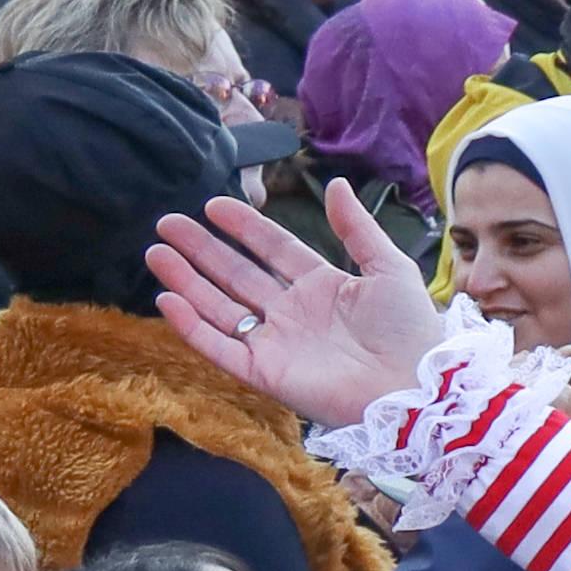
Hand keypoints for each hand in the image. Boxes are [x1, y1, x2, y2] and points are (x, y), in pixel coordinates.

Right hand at [150, 179, 459, 418]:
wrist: (414, 387)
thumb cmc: (410, 330)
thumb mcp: (388, 268)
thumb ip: (357, 228)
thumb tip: (337, 184)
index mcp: (322, 287)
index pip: (273, 249)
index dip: (244, 227)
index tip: (212, 204)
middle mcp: (293, 313)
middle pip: (237, 274)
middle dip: (202, 249)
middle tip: (168, 223)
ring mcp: (276, 343)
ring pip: (219, 307)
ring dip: (186, 281)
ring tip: (156, 252)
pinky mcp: (264, 373)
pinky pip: (219, 347)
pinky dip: (192, 325)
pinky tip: (168, 298)